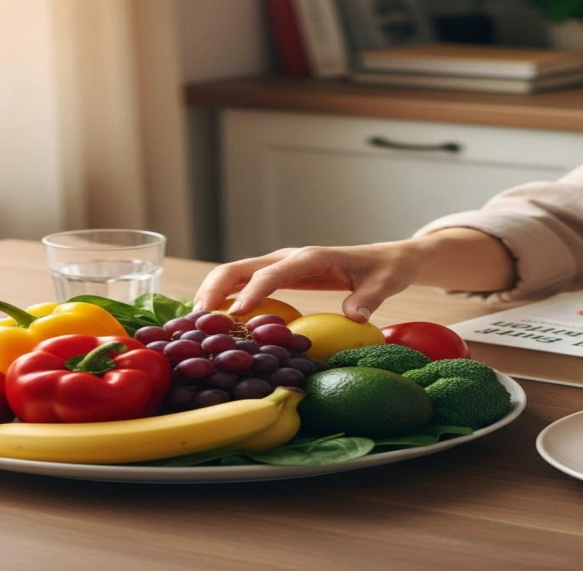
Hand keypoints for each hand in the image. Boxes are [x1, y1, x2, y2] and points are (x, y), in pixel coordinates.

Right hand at [194, 241, 427, 321]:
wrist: (387, 258)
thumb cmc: (386, 270)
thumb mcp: (386, 283)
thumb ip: (370, 298)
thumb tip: (354, 317)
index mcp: (312, 257)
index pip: (275, 272)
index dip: (254, 290)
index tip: (238, 314)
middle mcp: (289, 257)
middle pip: (241, 267)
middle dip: (215, 289)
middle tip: (197, 320)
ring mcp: (280, 266)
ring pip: (235, 274)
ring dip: (212, 294)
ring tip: (194, 324)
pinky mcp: (278, 276)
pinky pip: (245, 284)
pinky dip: (224, 299)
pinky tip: (213, 323)